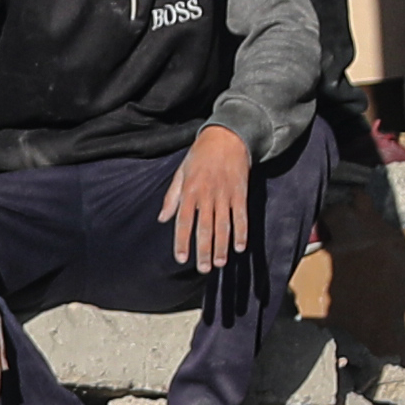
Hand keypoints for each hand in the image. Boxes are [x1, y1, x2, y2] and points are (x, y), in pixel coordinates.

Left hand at [165, 125, 251, 273]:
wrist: (226, 136)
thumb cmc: (200, 155)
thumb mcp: (181, 172)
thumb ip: (172, 197)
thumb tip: (162, 218)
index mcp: (189, 191)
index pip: (183, 221)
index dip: (182, 241)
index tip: (181, 258)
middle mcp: (207, 195)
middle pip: (204, 228)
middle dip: (204, 250)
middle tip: (204, 269)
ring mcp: (225, 194)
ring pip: (223, 225)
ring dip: (222, 246)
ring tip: (220, 263)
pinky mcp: (240, 192)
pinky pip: (241, 215)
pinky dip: (241, 232)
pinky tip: (239, 247)